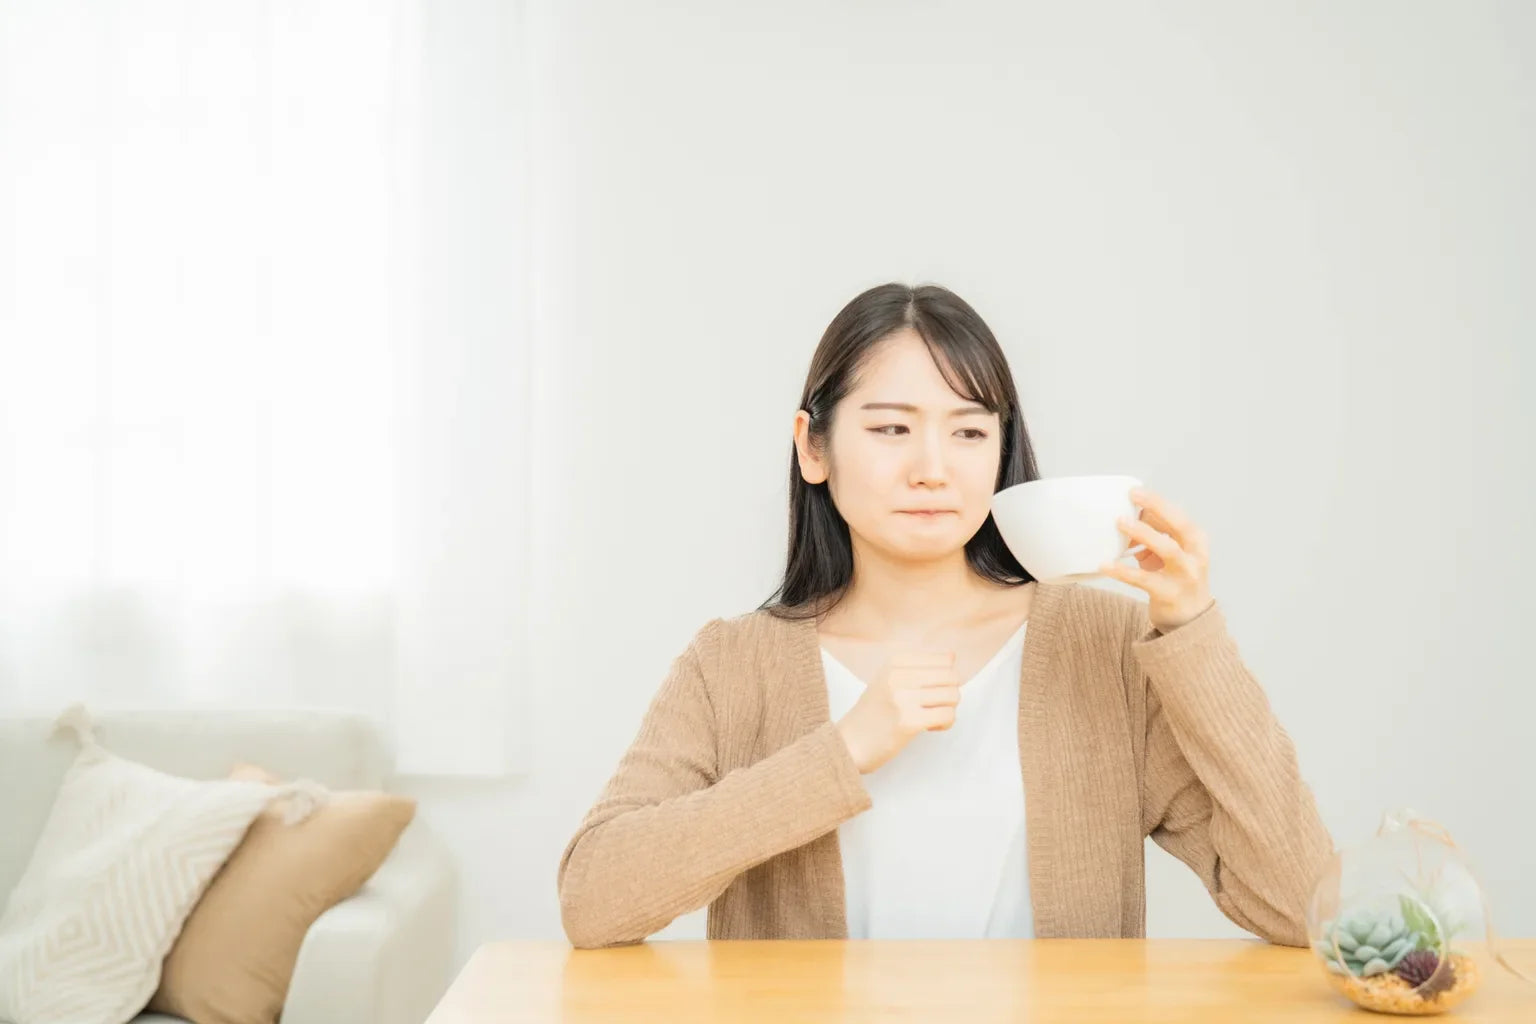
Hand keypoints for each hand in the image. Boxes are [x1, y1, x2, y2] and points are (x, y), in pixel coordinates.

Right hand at [834, 649, 959, 773]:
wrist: (850, 743)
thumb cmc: (874, 713)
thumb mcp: (890, 679)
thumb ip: (919, 667)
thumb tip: (953, 656)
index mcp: (895, 661)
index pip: (945, 658)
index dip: (946, 677)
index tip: (931, 690)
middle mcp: (899, 675)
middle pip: (952, 676)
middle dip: (950, 693)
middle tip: (934, 706)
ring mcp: (903, 698)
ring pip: (953, 696)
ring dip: (948, 709)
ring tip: (931, 716)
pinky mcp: (909, 721)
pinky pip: (948, 715)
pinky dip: (945, 723)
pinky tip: (930, 727)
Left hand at [1099, 487, 1214, 631]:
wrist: (1190, 620)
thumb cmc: (1175, 578)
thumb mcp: (1169, 554)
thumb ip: (1154, 534)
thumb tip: (1127, 513)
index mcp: (1196, 541)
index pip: (1178, 516)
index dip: (1157, 502)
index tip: (1134, 491)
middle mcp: (1195, 555)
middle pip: (1180, 525)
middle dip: (1157, 506)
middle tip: (1133, 496)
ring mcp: (1185, 575)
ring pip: (1166, 548)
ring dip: (1143, 533)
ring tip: (1120, 522)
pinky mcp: (1169, 593)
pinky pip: (1143, 579)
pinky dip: (1122, 571)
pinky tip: (1104, 565)